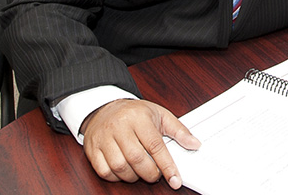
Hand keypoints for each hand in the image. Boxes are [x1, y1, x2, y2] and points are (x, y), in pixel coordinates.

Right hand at [80, 99, 200, 186]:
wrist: (105, 107)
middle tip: (156, 174)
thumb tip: (194, 144)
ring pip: (120, 167)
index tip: (175, 179)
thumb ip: (179, 130)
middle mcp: (119, 127)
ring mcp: (104, 138)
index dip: (167, 165)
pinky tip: (125, 171)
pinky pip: (104, 171)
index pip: (155, 145)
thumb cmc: (134, 113)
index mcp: (138, 117)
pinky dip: (116, 177)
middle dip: (150, 173)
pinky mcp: (92, 149)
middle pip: (137, 158)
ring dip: (134, 176)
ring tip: (141, 172)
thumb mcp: (159, 115)